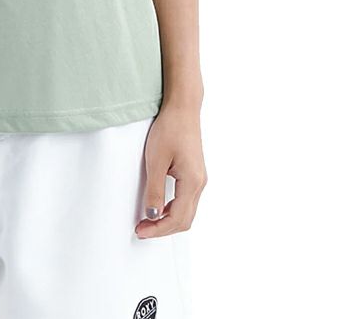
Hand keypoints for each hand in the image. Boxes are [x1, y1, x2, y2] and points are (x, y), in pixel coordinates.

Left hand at [135, 102, 206, 237]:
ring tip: (147, 221)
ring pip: (187, 212)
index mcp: (192, 182)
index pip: (177, 218)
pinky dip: (173, 210)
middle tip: (141, 230)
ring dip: (168, 220)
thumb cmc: (169, 129)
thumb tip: (152, 215)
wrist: (182, 108)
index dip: (158, 229)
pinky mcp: (195, 173)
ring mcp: (199, 179)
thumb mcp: (156, 160)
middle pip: (185, 220)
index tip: (140, 231)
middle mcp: (200, 184)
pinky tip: (158, 207)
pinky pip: (187, 200)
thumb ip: (154, 190)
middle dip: (163, 229)